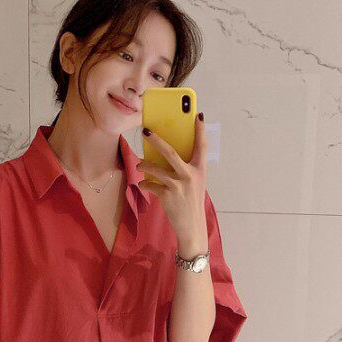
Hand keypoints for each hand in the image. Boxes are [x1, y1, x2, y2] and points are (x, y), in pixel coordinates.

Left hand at [136, 112, 207, 251]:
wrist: (192, 226)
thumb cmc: (192, 202)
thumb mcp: (195, 183)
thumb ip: (186, 169)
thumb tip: (167, 155)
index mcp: (200, 170)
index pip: (201, 146)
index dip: (200, 130)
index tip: (198, 115)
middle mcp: (190, 175)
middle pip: (171, 152)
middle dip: (157, 140)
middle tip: (146, 131)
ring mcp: (178, 186)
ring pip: (156, 169)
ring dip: (145, 165)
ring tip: (139, 164)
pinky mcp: (167, 196)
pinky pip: (151, 185)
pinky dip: (146, 184)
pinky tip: (144, 184)